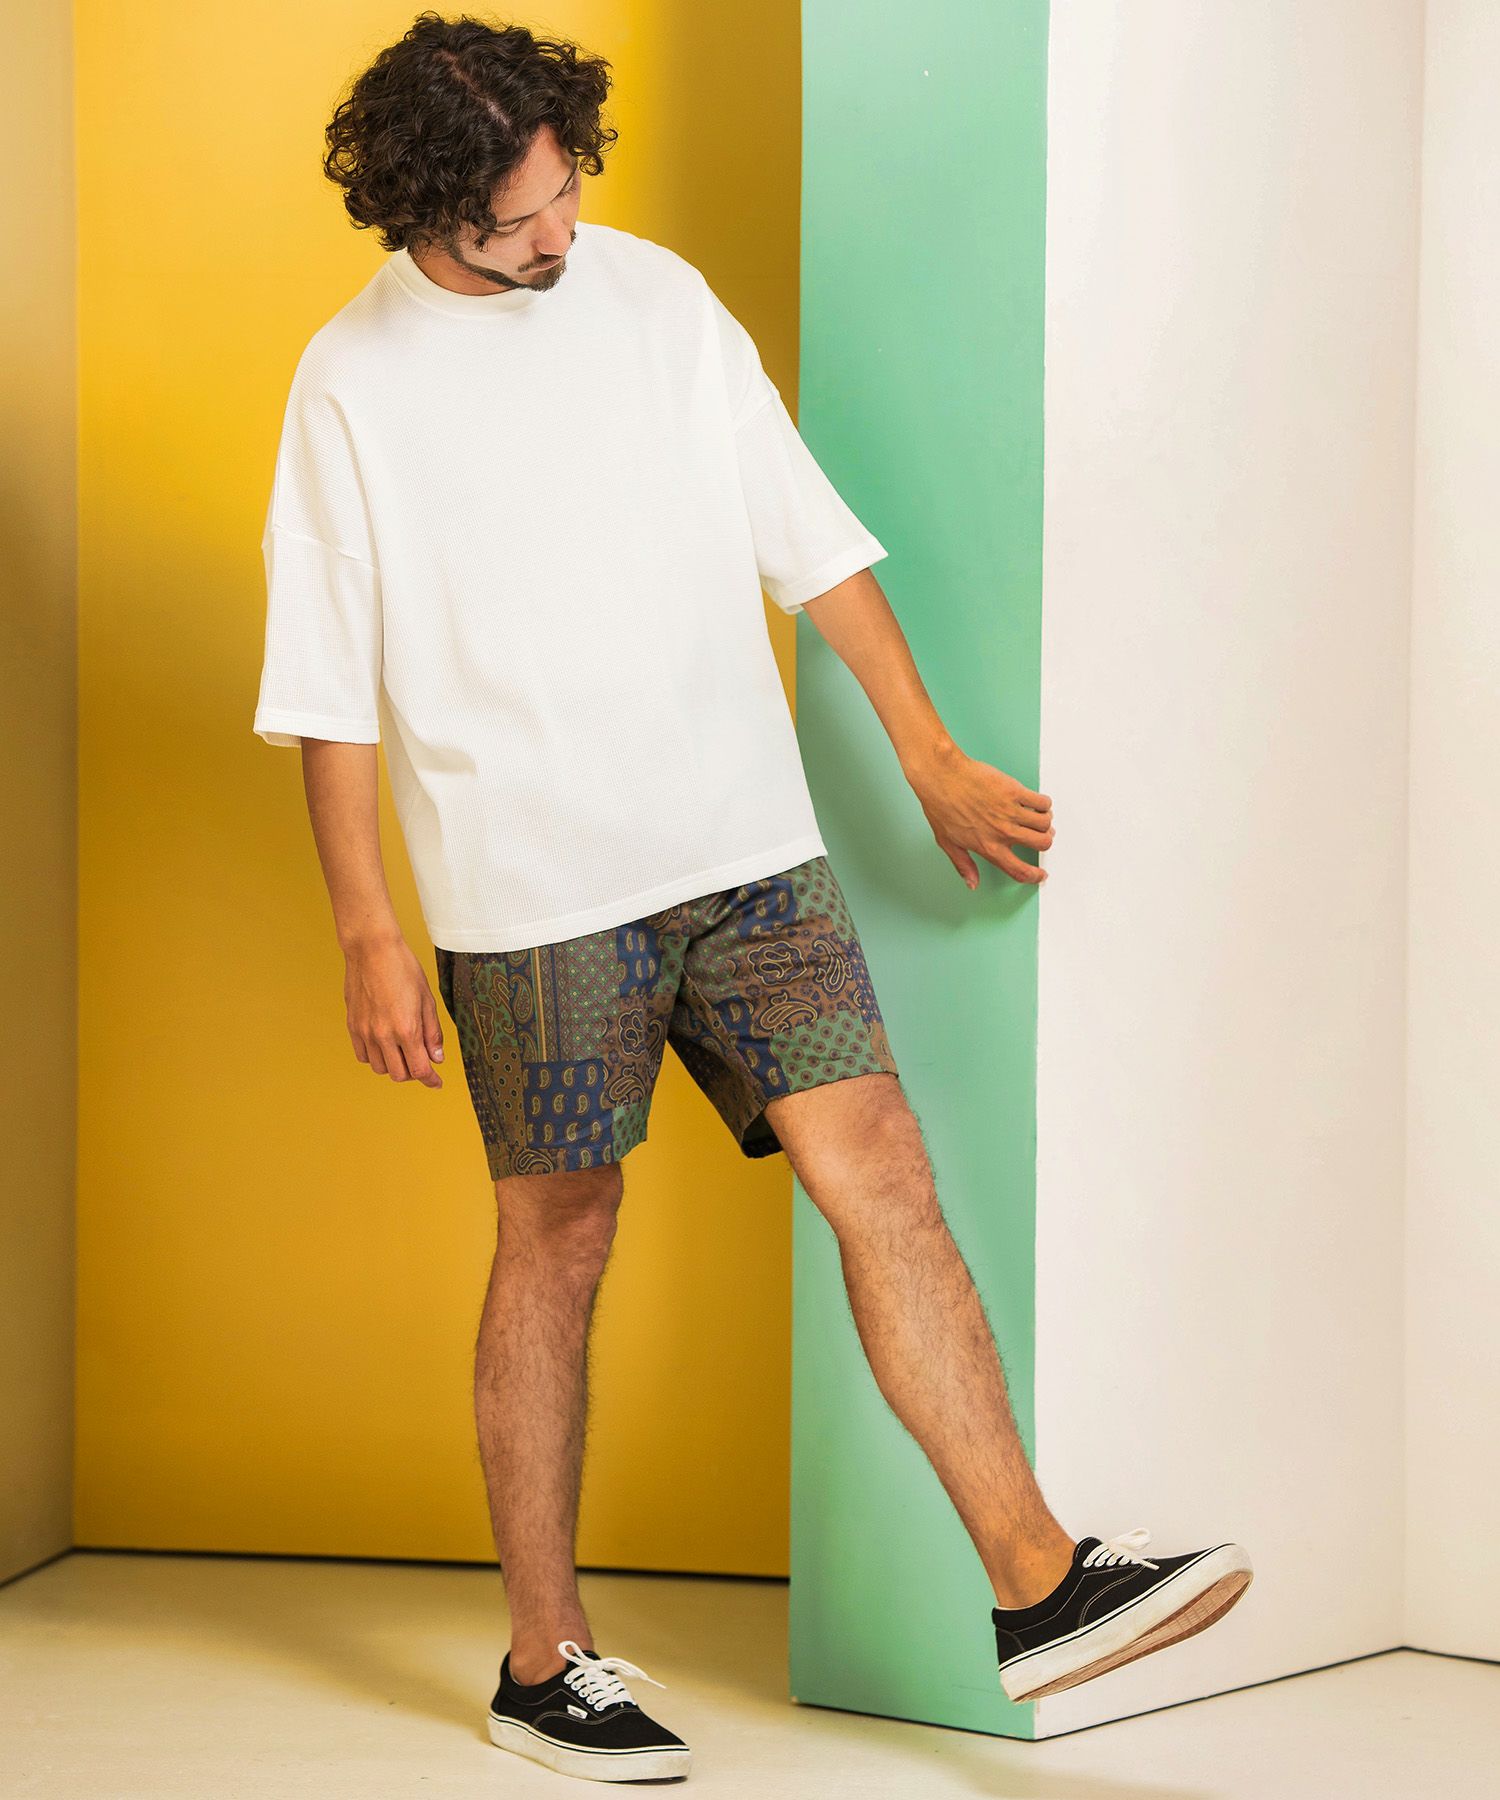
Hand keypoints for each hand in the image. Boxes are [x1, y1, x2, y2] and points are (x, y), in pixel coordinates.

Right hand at [343, 934, 445, 1085]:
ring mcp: (365, 1032)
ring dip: (394, 1065)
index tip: (436, 1082)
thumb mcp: (427, 999)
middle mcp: (383, 1035)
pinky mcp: (352, 1026)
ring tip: (402, 1050)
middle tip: (421, 1060)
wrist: (372, 950)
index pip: (419, 1070)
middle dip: (413, 1072)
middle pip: (399, 1074)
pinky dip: (375, 1057)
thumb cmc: (403, 969)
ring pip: (380, 1068)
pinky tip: (384, 1044)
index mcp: (406, 1029)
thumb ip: (432, 1032)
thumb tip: (437, 1058)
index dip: (431, 1080)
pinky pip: (363, 1055)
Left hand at [909, 742, 1053, 888]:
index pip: (1020, 871)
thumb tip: (972, 883)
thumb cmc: (941, 806)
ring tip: (1037, 817)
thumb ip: (963, 865)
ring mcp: (1011, 812)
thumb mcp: (948, 842)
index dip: (1034, 876)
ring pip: (1045, 823)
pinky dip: (1044, 804)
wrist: (942, 777)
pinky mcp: (1014, 792)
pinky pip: (1042, 802)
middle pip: (1042, 844)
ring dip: (1044, 822)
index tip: (1039, 874)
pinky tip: (1036, 803)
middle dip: (1044, 842)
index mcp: (989, 848)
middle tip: (1040, 836)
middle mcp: (1003, 833)